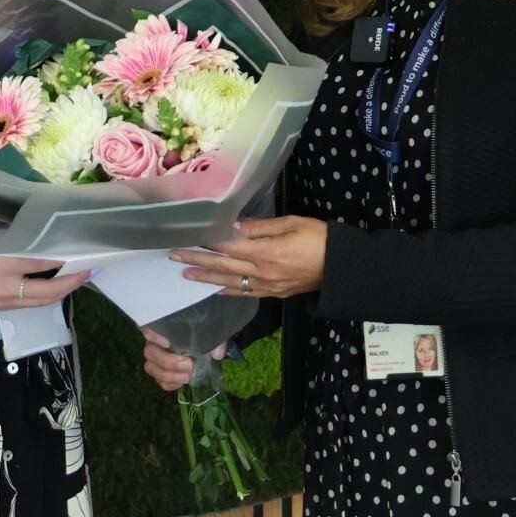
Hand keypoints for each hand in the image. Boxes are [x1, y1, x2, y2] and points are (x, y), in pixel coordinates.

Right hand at [0, 238, 88, 311]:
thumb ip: (16, 242)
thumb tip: (42, 240)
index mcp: (4, 265)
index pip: (44, 264)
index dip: (65, 261)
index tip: (82, 254)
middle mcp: (7, 289)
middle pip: (49, 292)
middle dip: (71, 283)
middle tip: (87, 272)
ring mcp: (3, 303)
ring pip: (40, 302)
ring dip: (60, 292)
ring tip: (74, 279)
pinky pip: (28, 304)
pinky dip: (43, 296)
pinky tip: (50, 286)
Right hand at [139, 328, 230, 391]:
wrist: (208, 339)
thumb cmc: (205, 328)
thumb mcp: (212, 328)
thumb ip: (214, 338)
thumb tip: (217, 354)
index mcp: (165, 326)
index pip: (148, 328)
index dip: (153, 336)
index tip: (167, 343)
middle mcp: (157, 340)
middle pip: (150, 352)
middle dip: (169, 362)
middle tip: (189, 365)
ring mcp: (158, 357)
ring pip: (151, 367)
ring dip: (169, 375)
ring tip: (188, 377)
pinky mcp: (162, 371)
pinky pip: (159, 380)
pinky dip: (169, 383)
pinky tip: (182, 383)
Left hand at [172, 215, 327, 300]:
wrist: (342, 268)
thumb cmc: (320, 238)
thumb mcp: (292, 223)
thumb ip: (260, 227)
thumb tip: (231, 226)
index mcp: (267, 252)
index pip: (228, 247)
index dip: (206, 243)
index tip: (186, 237)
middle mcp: (263, 272)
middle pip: (223, 266)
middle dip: (197, 260)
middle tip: (173, 256)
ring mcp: (267, 286)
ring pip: (229, 282)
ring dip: (205, 278)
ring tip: (184, 274)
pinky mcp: (273, 294)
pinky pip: (245, 293)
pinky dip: (227, 291)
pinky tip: (214, 289)